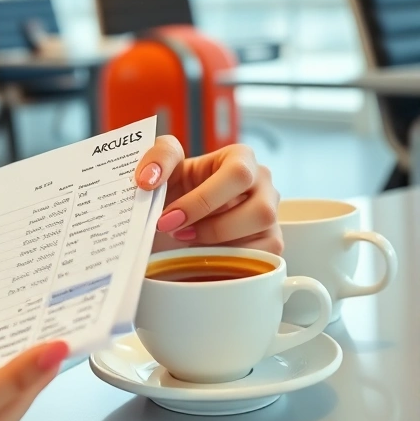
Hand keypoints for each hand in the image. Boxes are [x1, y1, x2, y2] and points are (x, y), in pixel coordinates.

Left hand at [134, 138, 281, 253]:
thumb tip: (149, 178)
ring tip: (188, 242)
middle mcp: (262, 184)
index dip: (202, 200)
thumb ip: (157, 158)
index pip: (237, 174)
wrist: (173, 217)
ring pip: (264, 237)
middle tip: (176, 233)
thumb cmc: (175, 189)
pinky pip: (265, 258)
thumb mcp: (163, 168)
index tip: (168, 218)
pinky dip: (232, 262)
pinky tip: (206, 255)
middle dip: (213, 228)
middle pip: (260, 209)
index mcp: (240, 158)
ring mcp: (269, 214)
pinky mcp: (270, 242)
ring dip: (222, 244)